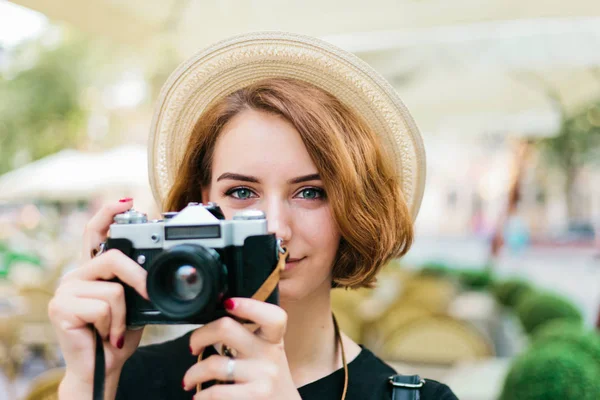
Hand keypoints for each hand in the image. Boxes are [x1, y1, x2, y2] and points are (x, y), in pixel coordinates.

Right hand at [48, 199, 148, 390]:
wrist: (103, 367)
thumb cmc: (118, 334)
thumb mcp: (134, 303)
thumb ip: (136, 283)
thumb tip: (156, 269)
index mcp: (94, 271)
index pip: (96, 233)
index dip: (109, 213)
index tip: (128, 201)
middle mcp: (77, 275)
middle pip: (112, 257)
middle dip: (138, 277)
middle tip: (145, 295)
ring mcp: (66, 290)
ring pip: (113, 288)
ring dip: (123, 315)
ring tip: (115, 329)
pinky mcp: (61, 307)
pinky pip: (104, 307)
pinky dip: (114, 324)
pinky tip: (105, 335)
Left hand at [184, 298, 300, 399]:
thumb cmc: (266, 379)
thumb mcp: (266, 354)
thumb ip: (248, 337)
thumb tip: (212, 325)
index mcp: (272, 339)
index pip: (271, 315)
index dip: (249, 305)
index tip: (228, 303)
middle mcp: (269, 354)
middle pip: (226, 328)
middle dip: (199, 336)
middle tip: (193, 346)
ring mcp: (263, 377)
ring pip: (213, 364)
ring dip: (192, 374)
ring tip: (189, 380)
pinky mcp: (254, 397)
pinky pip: (215, 392)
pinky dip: (201, 396)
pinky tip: (200, 397)